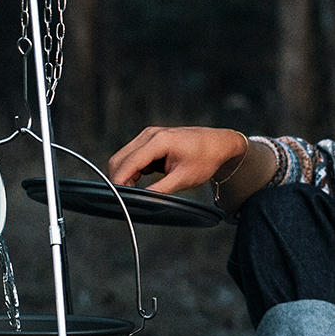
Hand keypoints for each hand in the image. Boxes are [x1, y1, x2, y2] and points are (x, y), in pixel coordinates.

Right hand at [108, 126, 245, 193]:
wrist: (217, 144)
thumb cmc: (205, 158)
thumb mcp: (183, 179)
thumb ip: (160, 190)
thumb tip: (142, 200)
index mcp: (159, 141)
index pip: (129, 162)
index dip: (120, 181)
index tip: (118, 198)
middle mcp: (149, 134)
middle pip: (120, 158)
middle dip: (119, 179)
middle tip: (129, 198)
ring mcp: (148, 136)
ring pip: (123, 157)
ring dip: (125, 175)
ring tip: (137, 191)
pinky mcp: (149, 141)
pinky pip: (131, 156)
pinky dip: (132, 170)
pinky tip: (141, 181)